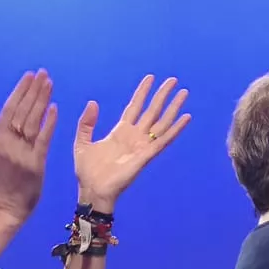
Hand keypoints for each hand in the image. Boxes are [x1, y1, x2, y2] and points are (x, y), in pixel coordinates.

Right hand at [0, 70, 59, 221]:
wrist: (7, 206)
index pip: (8, 109)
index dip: (19, 91)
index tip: (28, 76)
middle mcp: (9, 143)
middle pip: (23, 111)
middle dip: (33, 90)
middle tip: (43, 73)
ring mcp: (23, 153)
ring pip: (33, 121)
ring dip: (42, 101)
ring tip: (49, 83)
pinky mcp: (37, 163)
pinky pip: (43, 139)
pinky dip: (49, 123)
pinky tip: (54, 108)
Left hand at [72, 75, 190, 213]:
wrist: (92, 191)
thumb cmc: (87, 171)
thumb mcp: (82, 142)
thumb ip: (86, 123)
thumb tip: (93, 102)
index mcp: (120, 132)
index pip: (135, 107)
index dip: (142, 92)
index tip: (151, 78)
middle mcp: (134, 137)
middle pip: (152, 111)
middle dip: (162, 95)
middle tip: (173, 80)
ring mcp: (142, 146)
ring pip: (162, 123)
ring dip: (173, 108)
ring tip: (184, 93)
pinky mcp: (146, 156)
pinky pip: (163, 140)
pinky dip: (176, 129)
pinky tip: (186, 117)